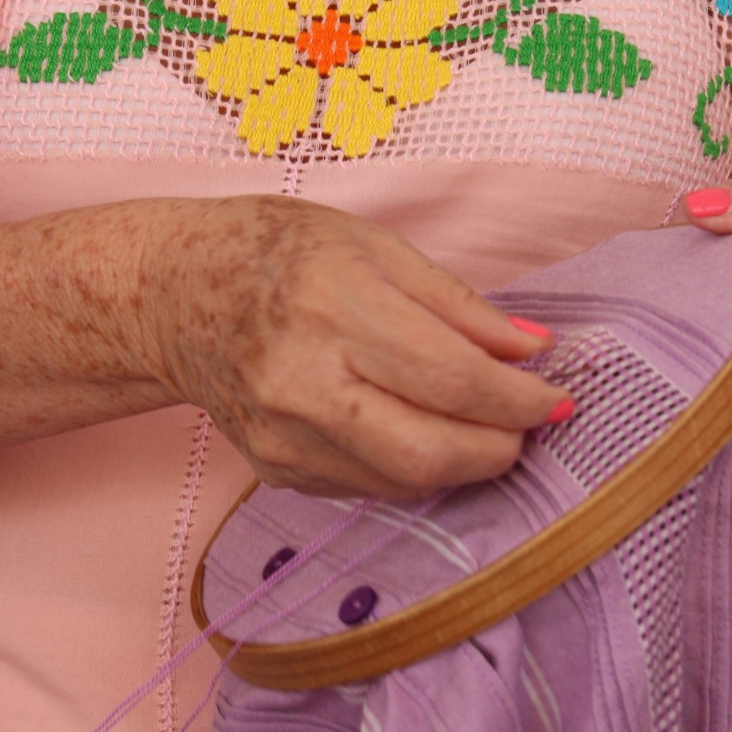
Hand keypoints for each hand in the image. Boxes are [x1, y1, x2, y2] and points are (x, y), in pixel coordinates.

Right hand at [140, 196, 570, 498]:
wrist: (173, 295)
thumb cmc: (278, 253)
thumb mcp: (374, 246)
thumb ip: (459, 304)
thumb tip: (534, 350)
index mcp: (333, 305)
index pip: (451, 378)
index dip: (520, 400)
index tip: (558, 400)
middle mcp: (301, 380)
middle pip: (431, 453)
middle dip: (500, 448)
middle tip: (528, 424)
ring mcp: (282, 436)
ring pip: (405, 482)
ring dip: (464, 463)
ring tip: (482, 425)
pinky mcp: (275, 470)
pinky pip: (370, 485)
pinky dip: (413, 466)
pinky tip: (420, 429)